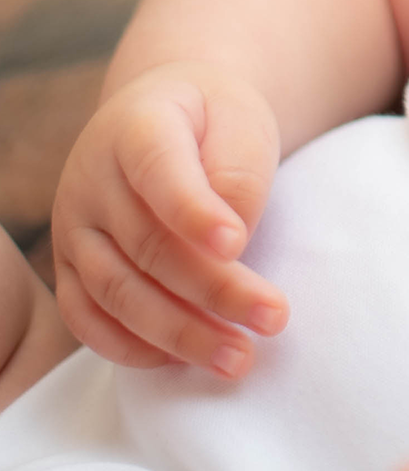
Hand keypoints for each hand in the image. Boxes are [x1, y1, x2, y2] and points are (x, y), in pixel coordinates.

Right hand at [50, 61, 287, 378]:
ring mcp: (73, 228)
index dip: (194, 212)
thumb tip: (231, 248)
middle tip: (273, 317)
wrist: (164, 113)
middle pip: (149, 246)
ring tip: (238, 356)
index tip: (237, 244)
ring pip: (119, 293)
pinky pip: (88, 319)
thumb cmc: (213, 120)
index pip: (159, 172)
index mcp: (137, 127)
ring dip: (180, 333)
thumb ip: (237, 174)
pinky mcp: (70, 269)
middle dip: (215, 290)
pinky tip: (183, 360)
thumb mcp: (241, 120)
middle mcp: (91, 180)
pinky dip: (133, 347)